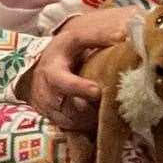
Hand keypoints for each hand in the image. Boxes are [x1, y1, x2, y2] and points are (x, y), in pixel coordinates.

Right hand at [16, 6, 138, 130]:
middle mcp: (47, 95)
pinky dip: (87, 124)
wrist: (39, 70)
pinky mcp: (55, 121)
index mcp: (52, 72)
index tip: (97, 90)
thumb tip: (123, 34)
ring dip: (90, 118)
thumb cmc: (61, 52)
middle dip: (89, 108)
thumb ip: (97, 36)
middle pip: (69, 108)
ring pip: (72, 122)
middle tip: (108, 102)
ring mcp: (50, 111)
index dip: (79, 88)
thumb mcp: (75, 38)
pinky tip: (100, 117)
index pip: (62, 83)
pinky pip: (73, 128)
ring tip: (107, 109)